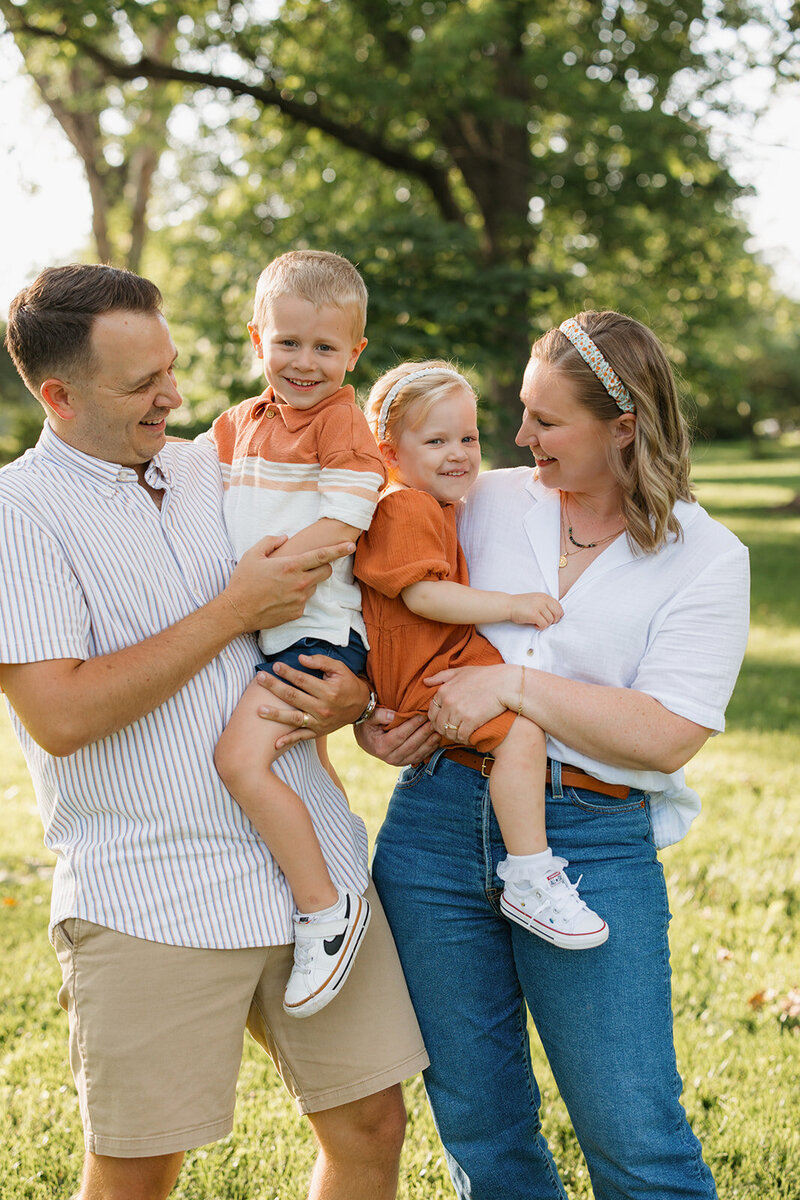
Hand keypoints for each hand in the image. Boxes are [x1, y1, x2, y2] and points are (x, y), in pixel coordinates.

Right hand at [223, 535, 354, 631]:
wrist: (236, 611)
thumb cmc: (243, 581)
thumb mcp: (253, 554)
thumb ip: (270, 541)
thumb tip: (284, 537)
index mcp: (291, 566)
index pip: (322, 556)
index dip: (339, 550)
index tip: (350, 546)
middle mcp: (299, 583)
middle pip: (326, 572)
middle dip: (324, 566)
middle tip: (310, 565)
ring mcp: (300, 599)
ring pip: (315, 586)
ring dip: (308, 582)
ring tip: (286, 583)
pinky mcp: (297, 612)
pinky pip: (305, 601)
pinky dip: (298, 596)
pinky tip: (281, 596)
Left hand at [254, 655, 369, 748]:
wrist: (360, 707)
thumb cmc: (347, 684)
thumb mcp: (339, 669)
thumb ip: (321, 662)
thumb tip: (300, 658)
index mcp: (328, 691)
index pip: (302, 680)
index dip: (288, 672)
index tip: (274, 665)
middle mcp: (323, 708)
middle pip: (293, 697)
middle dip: (274, 687)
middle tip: (260, 678)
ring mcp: (319, 722)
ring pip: (294, 719)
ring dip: (275, 715)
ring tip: (259, 710)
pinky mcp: (318, 732)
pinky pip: (302, 737)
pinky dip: (289, 740)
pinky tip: (275, 743)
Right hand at [354, 709, 440, 765]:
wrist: (366, 739)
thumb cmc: (367, 726)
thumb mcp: (368, 718)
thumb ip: (379, 715)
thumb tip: (393, 716)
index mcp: (380, 747)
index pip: (399, 736)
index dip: (412, 726)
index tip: (422, 715)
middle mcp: (390, 757)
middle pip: (411, 745)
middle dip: (424, 733)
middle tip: (433, 722)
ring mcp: (398, 762)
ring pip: (417, 753)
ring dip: (429, 742)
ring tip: (438, 731)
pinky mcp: (405, 762)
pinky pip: (419, 757)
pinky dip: (430, 749)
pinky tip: (436, 740)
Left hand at [424, 664, 511, 741]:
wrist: (504, 683)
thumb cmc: (484, 676)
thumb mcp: (460, 671)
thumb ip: (440, 677)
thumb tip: (425, 681)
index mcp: (443, 691)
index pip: (432, 713)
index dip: (437, 720)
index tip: (446, 722)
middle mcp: (448, 702)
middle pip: (438, 725)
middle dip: (444, 730)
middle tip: (454, 730)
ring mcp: (459, 712)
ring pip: (449, 732)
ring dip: (454, 736)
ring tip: (461, 734)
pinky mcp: (471, 721)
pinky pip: (461, 737)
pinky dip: (464, 739)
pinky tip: (469, 736)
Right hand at [508, 591, 562, 627]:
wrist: (508, 605)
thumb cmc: (521, 605)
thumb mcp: (535, 600)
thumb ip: (545, 604)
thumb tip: (556, 615)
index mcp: (545, 596)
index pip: (559, 607)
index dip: (557, 615)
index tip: (551, 619)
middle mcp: (543, 600)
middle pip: (558, 614)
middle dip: (554, 621)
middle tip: (546, 623)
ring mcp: (539, 607)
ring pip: (551, 620)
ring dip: (545, 624)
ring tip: (538, 623)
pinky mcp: (534, 614)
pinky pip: (544, 624)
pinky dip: (541, 627)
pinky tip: (535, 625)